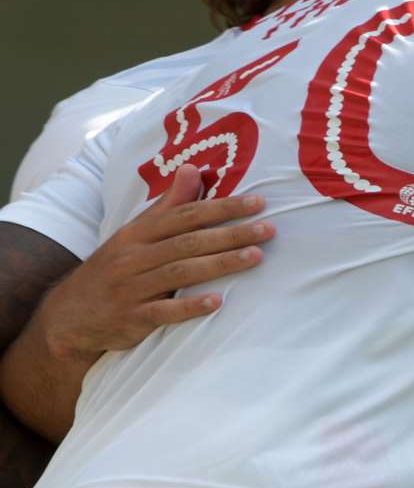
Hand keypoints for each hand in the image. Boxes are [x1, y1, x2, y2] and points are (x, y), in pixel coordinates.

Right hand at [36, 166, 270, 363]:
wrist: (70, 316)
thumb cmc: (116, 267)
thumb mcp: (136, 233)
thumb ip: (169, 205)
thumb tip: (194, 168)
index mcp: (137, 233)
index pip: (185, 215)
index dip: (222, 207)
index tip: (258, 202)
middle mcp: (133, 257)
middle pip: (188, 242)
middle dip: (231, 234)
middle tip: (269, 229)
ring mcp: (131, 289)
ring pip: (180, 272)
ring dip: (220, 264)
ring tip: (255, 257)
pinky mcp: (131, 318)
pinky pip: (163, 311)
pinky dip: (190, 306)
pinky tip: (218, 302)